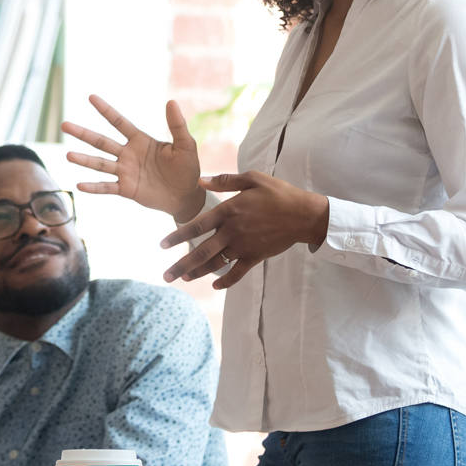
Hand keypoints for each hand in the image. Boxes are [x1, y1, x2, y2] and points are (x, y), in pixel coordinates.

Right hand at [62, 96, 205, 222]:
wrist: (187, 196)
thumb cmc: (187, 168)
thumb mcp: (185, 145)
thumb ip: (177, 125)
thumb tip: (171, 102)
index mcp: (141, 140)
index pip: (119, 122)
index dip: (105, 110)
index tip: (91, 97)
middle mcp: (128, 154)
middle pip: (102, 141)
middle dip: (83, 134)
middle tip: (65, 125)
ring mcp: (125, 172)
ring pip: (100, 164)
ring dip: (84, 160)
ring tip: (68, 155)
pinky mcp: (126, 189)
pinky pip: (107, 187)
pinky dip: (94, 187)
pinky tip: (80, 185)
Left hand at [159, 172, 329, 287]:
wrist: (304, 214)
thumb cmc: (278, 193)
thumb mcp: (253, 179)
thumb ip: (225, 180)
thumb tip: (200, 180)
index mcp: (229, 211)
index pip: (196, 226)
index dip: (177, 236)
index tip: (162, 245)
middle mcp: (232, 231)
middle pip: (201, 252)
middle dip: (181, 266)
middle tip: (165, 276)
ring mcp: (244, 246)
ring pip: (215, 264)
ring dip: (198, 273)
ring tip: (183, 279)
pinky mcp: (256, 256)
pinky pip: (237, 273)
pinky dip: (226, 281)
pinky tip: (214, 286)